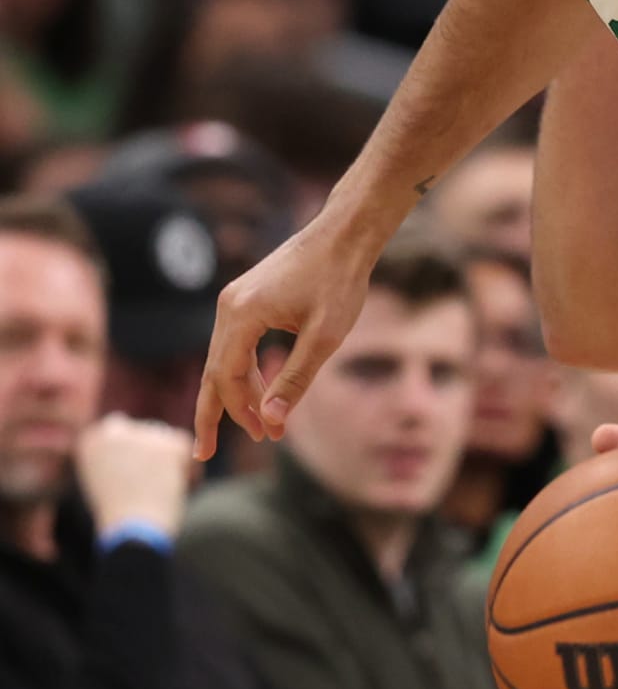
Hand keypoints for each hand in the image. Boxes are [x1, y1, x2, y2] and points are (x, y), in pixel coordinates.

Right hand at [75, 413, 193, 540]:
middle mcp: (113, 430)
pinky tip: (180, 493)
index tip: (135, 484)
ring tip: (162, 496)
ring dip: (171, 465)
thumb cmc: (120, 519)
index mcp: (92, 440)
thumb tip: (140, 454)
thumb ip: (115, 461)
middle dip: (156, 458)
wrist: (132, 531)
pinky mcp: (170, 444)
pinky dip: (190, 473)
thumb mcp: (103, 485)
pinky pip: (189, 452)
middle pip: (147, 435)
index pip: (121, 433)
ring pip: (167, 442)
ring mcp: (142, 434)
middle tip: (155, 490)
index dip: (136, 459)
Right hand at [194, 211, 379, 458]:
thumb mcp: (325, 337)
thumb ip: (296, 378)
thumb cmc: (340, 282)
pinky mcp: (245, 300)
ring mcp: (234, 301)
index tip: (264, 437)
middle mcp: (229, 306)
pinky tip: (262, 394)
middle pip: (213, 371)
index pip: (226, 376)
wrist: (343, 235)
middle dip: (215, 413)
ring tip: (262, 427)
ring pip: (223, 359)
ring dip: (238, 395)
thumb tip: (273, 418)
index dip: (238, 412)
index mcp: (242, 314)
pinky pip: (235, 345)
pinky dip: (245, 372)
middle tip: (203, 453)